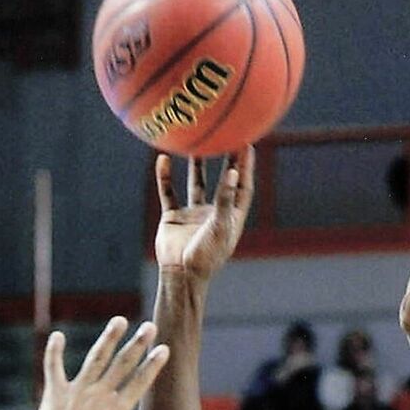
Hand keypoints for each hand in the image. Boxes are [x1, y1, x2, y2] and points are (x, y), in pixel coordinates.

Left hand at [10, 318, 170, 409]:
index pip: (139, 382)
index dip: (153, 365)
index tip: (163, 349)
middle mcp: (98, 396)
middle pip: (122, 364)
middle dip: (138, 344)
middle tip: (150, 326)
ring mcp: (76, 392)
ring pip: (95, 358)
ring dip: (108, 338)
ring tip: (119, 321)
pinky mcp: (55, 394)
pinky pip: (54, 367)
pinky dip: (54, 352)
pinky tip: (57, 335)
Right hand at [155, 148, 254, 280]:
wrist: (180, 275)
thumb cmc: (206, 256)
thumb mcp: (220, 227)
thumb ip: (225, 199)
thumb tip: (233, 171)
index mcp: (230, 216)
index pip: (242, 186)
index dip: (246, 166)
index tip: (247, 143)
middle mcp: (213, 212)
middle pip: (222, 180)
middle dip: (225, 159)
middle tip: (227, 135)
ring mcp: (193, 214)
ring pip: (195, 183)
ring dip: (195, 165)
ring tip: (195, 143)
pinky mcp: (173, 217)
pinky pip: (169, 193)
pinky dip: (165, 177)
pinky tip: (162, 160)